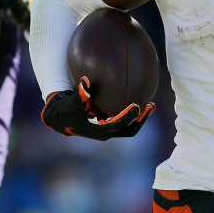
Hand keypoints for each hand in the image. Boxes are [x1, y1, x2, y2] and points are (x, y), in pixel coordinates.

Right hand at [41, 76, 155, 140]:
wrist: (61, 119)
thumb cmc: (67, 109)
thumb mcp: (71, 102)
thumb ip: (80, 93)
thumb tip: (86, 80)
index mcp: (99, 129)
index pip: (118, 124)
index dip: (128, 117)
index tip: (137, 106)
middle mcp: (107, 132)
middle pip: (129, 130)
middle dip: (141, 119)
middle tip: (150, 106)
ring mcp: (109, 130)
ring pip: (129, 127)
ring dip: (140, 118)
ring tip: (151, 104)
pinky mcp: (110, 125)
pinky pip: (125, 120)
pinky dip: (133, 113)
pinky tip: (138, 98)